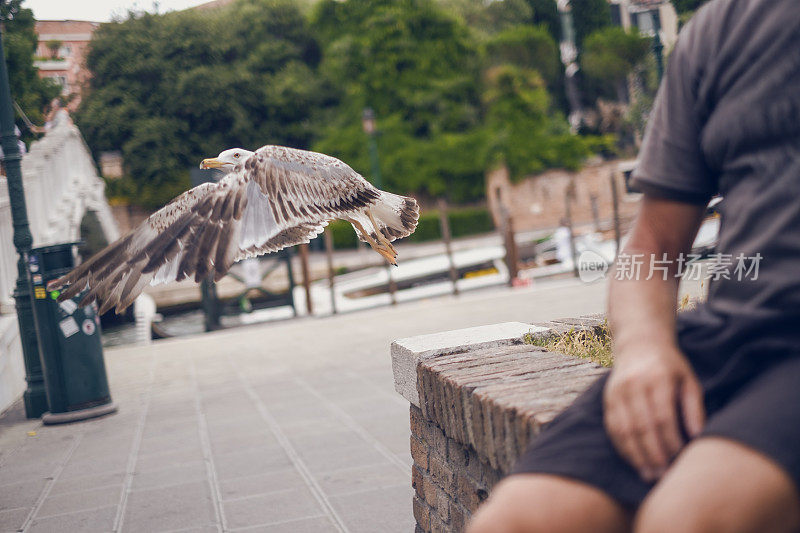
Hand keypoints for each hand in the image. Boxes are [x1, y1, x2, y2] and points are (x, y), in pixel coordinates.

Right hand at [603, 345, 704, 481]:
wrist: (638, 343)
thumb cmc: (670, 366)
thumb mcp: (688, 380)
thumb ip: (693, 407)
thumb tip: (698, 436)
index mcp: (657, 378)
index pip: (662, 416)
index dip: (671, 441)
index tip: (680, 458)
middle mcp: (633, 384)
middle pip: (641, 425)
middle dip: (653, 453)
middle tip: (663, 475)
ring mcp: (617, 391)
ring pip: (624, 429)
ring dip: (636, 455)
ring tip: (648, 474)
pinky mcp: (607, 398)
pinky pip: (612, 427)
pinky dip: (622, 447)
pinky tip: (634, 460)